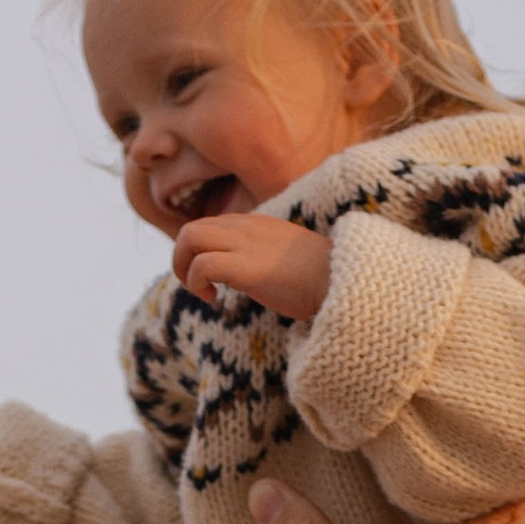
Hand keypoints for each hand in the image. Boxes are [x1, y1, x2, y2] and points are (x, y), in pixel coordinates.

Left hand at [172, 214, 330, 320]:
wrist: (344, 281)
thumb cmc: (321, 278)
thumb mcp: (287, 259)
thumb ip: (266, 257)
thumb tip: (256, 276)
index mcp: (255, 224)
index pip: (210, 226)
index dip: (200, 254)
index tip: (213, 280)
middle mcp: (246, 227)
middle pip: (191, 228)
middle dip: (181, 260)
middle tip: (197, 287)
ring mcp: (245, 245)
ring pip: (189, 237)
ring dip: (183, 268)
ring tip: (201, 291)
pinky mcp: (246, 267)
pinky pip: (202, 264)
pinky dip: (196, 283)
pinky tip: (213, 299)